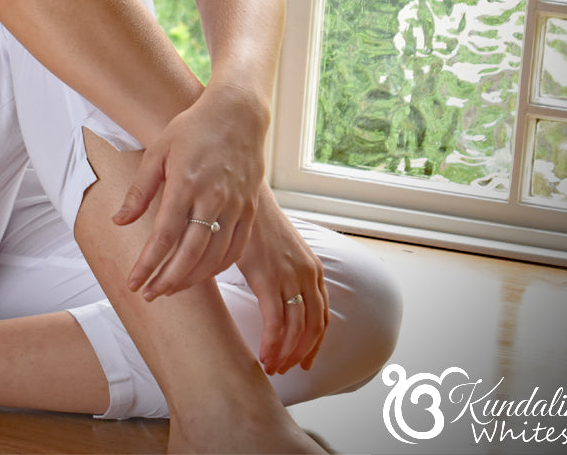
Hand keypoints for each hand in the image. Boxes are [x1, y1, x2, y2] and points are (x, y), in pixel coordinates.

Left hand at [112, 85, 266, 298]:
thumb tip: (119, 222)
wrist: (237, 113)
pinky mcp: (250, 209)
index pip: (164, 235)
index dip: (147, 264)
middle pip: (190, 253)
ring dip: (191, 278)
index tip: (133, 283)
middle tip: (149, 294)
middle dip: (168, 280)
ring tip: (170, 287)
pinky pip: (236, 249)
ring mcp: (236, 206)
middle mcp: (213, 198)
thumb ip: (140, 190)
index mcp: (185, 183)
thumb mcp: (158, 151)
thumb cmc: (193, 129)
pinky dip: (218, 267)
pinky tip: (201, 273)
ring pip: (215, 257)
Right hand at [236, 182, 327, 374]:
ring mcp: (290, 277)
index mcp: (314, 269)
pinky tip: (263, 356)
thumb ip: (287, 272)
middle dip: (300, 354)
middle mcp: (308, 275)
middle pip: (312, 328)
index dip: (314, 344)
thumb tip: (278, 295)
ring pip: (295, 330)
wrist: (244, 197)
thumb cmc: (258, 222)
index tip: (303, 361)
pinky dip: (272, 344)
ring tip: (271, 367)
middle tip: (285, 370)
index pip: (322, 317)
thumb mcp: (282, 249)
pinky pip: (275, 323)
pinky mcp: (268, 278)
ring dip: (284, 354)